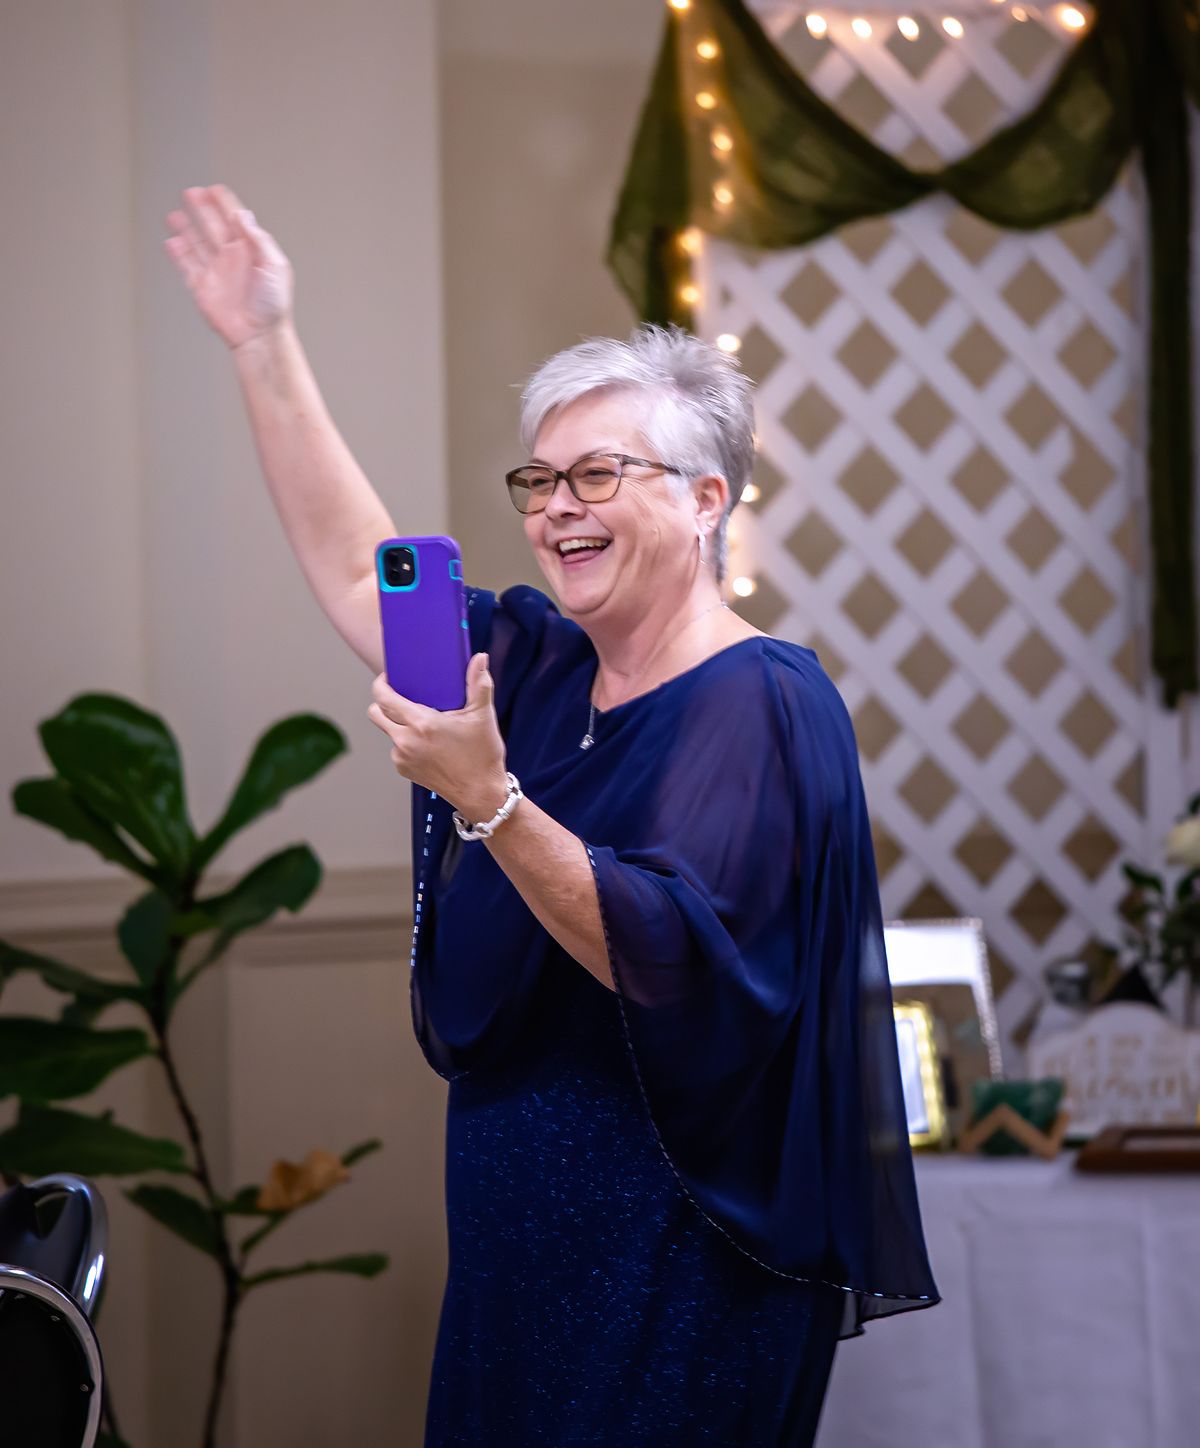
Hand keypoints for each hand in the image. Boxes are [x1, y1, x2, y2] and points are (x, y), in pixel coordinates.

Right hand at [163, 184, 293, 349]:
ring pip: (197, 243)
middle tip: (191, 193)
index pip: (235, 219)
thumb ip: (257, 238)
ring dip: (186, 228)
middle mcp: (232, 258)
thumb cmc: (273, 306)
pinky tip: (172, 241)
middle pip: (213, 225)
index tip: (214, 190)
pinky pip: (187, 265)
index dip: (224, 203)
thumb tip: (242, 216)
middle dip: (202, 208)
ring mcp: (216, 271)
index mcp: (251, 250)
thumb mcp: (274, 265)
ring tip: (175, 215)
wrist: (260, 336)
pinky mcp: (202, 287)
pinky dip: (178, 253)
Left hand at [367, 654, 508, 820]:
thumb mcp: (483, 716)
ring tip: (423, 721)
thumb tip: (480, 657)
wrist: (481, 794)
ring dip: (398, 723)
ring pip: (388, 731)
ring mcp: (402, 757)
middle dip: (384, 702)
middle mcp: (405, 741)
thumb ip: (479, 683)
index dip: (381, 684)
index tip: (389, 677)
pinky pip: (397, 748)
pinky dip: (407, 741)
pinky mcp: (404, 770)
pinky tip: (428, 741)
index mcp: (421, 724)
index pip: (383, 697)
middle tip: (403, 696)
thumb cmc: (482, 756)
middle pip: (376, 713)